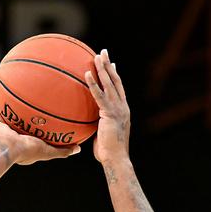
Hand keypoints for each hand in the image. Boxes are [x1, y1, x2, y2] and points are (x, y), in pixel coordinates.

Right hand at [0, 100, 79, 165]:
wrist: (8, 148)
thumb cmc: (29, 150)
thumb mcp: (49, 151)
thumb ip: (63, 150)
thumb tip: (79, 149)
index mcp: (24, 146)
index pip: (33, 135)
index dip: (38, 127)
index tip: (45, 119)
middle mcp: (13, 139)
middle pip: (19, 124)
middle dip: (24, 116)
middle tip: (31, 105)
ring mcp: (3, 133)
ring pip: (6, 118)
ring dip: (9, 109)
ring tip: (14, 97)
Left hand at [84, 49, 130, 163]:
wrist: (116, 159)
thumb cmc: (108, 153)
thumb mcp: (103, 135)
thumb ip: (98, 126)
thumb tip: (87, 125)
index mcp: (123, 111)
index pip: (119, 89)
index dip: (115, 76)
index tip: (112, 64)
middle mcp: (123, 107)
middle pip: (116, 81)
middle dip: (109, 65)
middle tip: (104, 52)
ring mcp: (118, 109)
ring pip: (110, 84)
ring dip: (102, 68)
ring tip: (96, 56)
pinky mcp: (110, 113)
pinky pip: (99, 95)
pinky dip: (93, 84)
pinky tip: (87, 73)